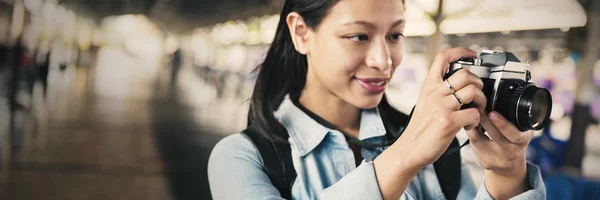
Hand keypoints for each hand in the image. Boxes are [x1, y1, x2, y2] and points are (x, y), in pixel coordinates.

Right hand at [395, 47, 485, 167]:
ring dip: (481, 101)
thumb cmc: (420, 127)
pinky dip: (476, 121)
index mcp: (428, 86)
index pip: (442, 58)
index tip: (472, 54)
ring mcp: (442, 107)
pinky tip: (468, 126)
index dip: (460, 52)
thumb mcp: (425, 102)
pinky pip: (474, 114)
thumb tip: (459, 83)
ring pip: (473, 91)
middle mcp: (434, 93)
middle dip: (478, 83)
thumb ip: (438, 90)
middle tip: (477, 94)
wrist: (409, 149)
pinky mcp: (449, 122)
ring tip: (475, 110)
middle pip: (465, 73)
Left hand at [467, 111, 533, 197]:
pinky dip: (469, 133)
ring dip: (473, 126)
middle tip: (477, 108)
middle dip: (485, 121)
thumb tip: (500, 96)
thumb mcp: (521, 130)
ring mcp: (497, 160)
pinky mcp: (485, 162)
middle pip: (496, 136)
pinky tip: (467, 124)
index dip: (503, 124)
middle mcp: (512, 153)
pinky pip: (473, 145)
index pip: (515, 135)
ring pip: (480, 141)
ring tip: (469, 114)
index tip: (493, 112)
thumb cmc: (513, 141)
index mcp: (523, 142)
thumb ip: (515, 117)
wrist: (509, 166)